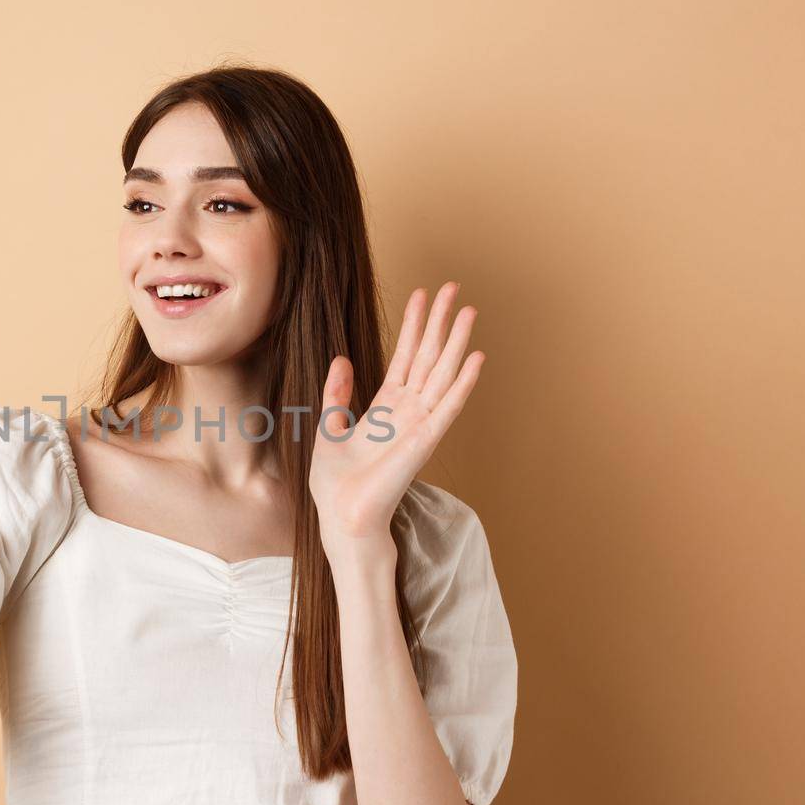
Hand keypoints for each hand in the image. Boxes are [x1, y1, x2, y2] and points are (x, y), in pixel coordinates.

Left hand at [308, 282, 484, 546]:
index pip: (405, 357)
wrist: (341, 516)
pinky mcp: (425, 440)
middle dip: (440, 322)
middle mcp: (407, 412)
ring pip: (442, 374)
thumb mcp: (329, 427)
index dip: (414, 326)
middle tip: (453, 288)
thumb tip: (341, 359)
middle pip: (429, 357)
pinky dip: (462, 383)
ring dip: (456, 342)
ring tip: (469, 310)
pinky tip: (475, 358)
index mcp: (386, 408)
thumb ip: (337, 394)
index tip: (422, 295)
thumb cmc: (336, 482)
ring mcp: (419, 424)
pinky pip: (448, 406)